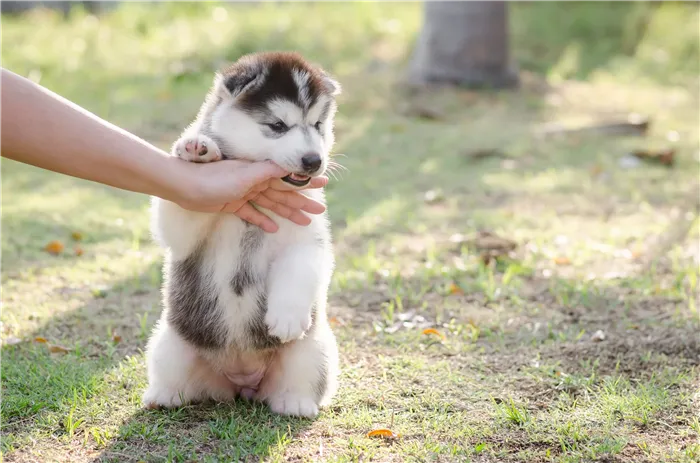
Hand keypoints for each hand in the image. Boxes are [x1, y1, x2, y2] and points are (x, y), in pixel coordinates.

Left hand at [172, 159, 327, 232]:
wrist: (184, 185)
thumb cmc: (215, 178)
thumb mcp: (247, 174)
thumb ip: (270, 170)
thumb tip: (293, 164)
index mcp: (260, 171)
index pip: (288, 177)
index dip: (305, 181)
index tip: (323, 183)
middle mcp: (254, 181)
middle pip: (283, 193)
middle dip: (301, 202)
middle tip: (320, 211)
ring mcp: (243, 193)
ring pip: (271, 205)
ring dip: (287, 213)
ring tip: (304, 223)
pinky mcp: (232, 205)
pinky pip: (252, 214)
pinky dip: (262, 221)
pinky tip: (274, 229)